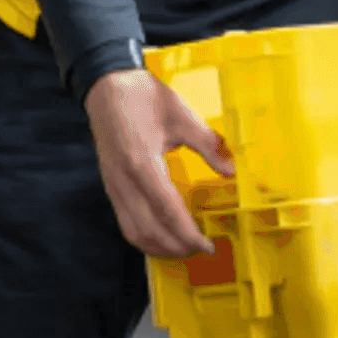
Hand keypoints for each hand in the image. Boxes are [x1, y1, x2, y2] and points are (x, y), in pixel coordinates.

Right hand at [84, 69, 234, 257]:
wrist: (106, 86)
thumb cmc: (144, 98)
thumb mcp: (182, 116)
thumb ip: (208, 145)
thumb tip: (230, 171)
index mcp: (143, 164)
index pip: (167, 211)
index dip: (188, 234)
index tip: (208, 245)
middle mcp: (124, 181)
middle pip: (149, 230)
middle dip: (177, 247)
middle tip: (202, 250)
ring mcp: (114, 186)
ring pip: (134, 232)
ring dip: (160, 247)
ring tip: (184, 249)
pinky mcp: (110, 186)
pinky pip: (126, 222)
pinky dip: (145, 237)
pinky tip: (163, 237)